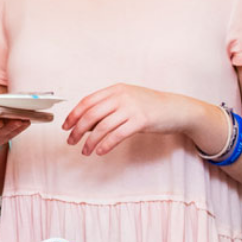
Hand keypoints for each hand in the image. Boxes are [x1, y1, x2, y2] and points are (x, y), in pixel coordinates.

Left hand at [61, 83, 205, 156]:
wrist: (175, 109)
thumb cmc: (150, 106)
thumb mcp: (127, 99)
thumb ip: (109, 107)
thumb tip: (87, 123)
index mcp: (115, 89)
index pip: (87, 101)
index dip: (73, 114)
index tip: (66, 126)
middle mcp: (121, 96)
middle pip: (91, 114)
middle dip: (77, 130)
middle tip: (71, 141)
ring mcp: (131, 108)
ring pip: (102, 127)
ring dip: (90, 141)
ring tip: (85, 151)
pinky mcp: (140, 121)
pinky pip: (117, 135)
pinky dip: (105, 145)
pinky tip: (100, 151)